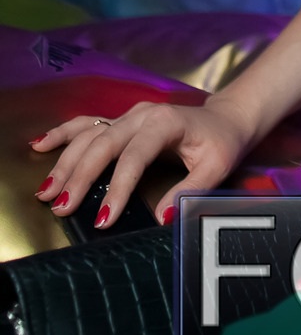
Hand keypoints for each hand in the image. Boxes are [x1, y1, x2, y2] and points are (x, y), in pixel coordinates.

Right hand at [30, 94, 255, 227]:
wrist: (226, 118)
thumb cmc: (222, 142)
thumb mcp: (216, 167)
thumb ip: (189, 191)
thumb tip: (161, 217)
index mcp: (164, 123)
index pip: (134, 157)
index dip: (118, 189)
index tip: (104, 219)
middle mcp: (141, 116)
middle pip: (103, 144)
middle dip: (80, 177)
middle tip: (62, 208)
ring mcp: (129, 116)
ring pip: (89, 135)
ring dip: (65, 162)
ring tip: (47, 191)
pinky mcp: (121, 121)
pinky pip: (87, 125)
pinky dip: (63, 134)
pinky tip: (41, 145)